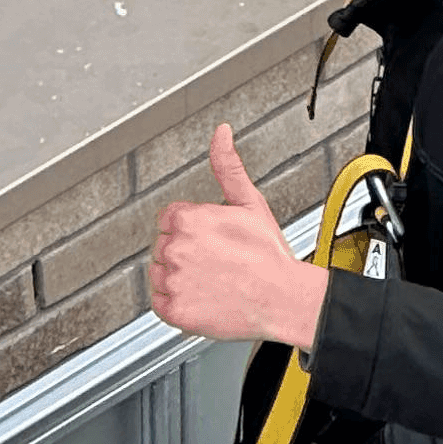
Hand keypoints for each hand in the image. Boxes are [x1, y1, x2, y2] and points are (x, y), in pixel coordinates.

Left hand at [150, 127, 326, 350]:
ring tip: (210, 279)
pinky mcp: (174, 310)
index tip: (210, 239)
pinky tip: (201, 297)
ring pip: (159, 274)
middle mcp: (176, 248)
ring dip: (178, 277)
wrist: (283, 299)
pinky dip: (176, 303)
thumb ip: (227, 165)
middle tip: (215, 261)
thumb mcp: (249, 202)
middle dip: (184, 251)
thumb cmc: (269, 255)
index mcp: (188, 218)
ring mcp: (174, 280)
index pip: (169, 219)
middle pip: (163, 246)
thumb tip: (221, 133)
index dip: (191, 229)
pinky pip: (160, 303)